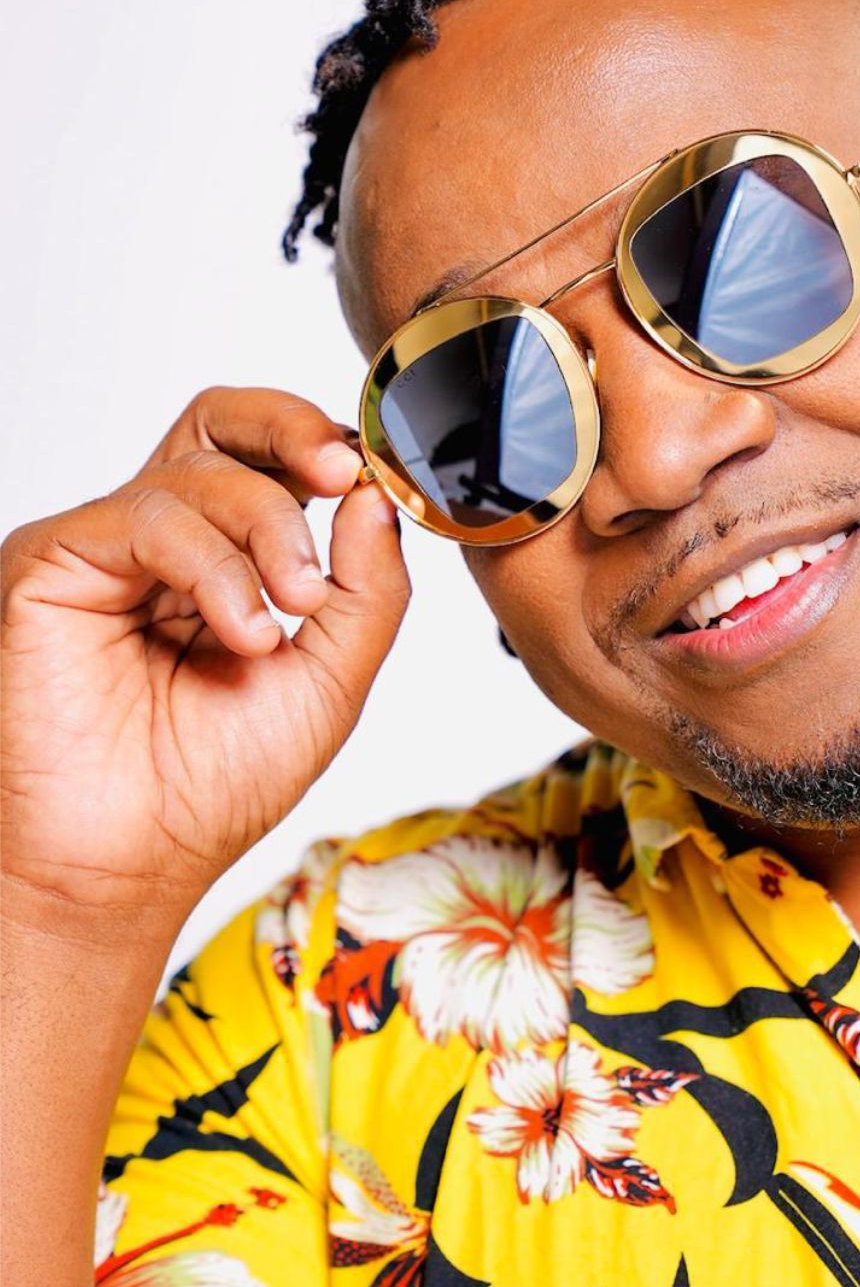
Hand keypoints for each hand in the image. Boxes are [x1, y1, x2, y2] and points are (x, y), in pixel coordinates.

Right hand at [1, 387, 409, 924]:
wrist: (130, 864)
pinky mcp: (52, 563)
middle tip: (343, 475)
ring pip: (199, 472)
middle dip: (294, 430)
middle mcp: (160, 543)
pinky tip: (241, 635)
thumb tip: (374, 494)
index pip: (269, 459)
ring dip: (268, 535)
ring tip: (285, 620)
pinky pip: (146, 516)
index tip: (380, 473)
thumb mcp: (330, 683)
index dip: (325, 447)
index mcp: (224, 562)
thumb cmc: (213, 788)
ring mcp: (106, 548)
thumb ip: (366, 591)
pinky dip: (212, 568)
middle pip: (222, 422)